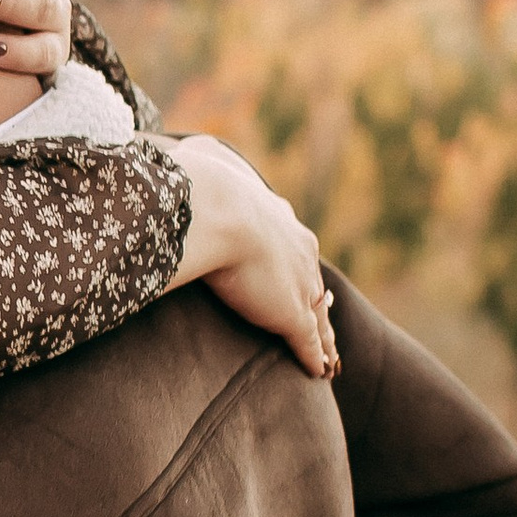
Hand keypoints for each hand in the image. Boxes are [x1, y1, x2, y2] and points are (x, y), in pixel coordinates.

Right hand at [162, 136, 338, 378]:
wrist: (217, 210)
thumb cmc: (204, 185)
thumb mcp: (205, 161)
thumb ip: (200, 158)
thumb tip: (186, 145)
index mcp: (280, 219)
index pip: (294, 246)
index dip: (296, 260)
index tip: (300, 267)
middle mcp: (299, 252)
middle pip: (313, 280)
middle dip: (317, 297)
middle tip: (323, 307)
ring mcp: (298, 284)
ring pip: (318, 315)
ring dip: (323, 334)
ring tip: (329, 354)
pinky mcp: (291, 314)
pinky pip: (308, 341)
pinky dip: (314, 356)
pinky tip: (317, 371)